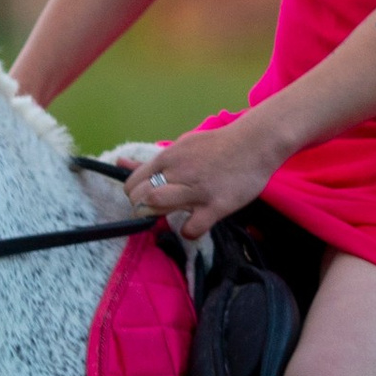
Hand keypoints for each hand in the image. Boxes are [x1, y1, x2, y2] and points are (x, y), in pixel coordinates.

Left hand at [125, 112, 287, 241]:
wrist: (255, 144)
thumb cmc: (217, 146)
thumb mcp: (182, 146)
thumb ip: (153, 161)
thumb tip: (120, 162)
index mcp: (168, 157)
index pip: (133, 183)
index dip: (135, 196)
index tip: (146, 200)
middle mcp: (178, 172)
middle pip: (141, 197)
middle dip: (142, 209)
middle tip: (157, 211)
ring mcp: (196, 190)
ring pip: (158, 207)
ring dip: (160, 217)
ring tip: (173, 215)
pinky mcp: (216, 205)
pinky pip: (191, 228)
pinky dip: (188, 231)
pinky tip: (194, 224)